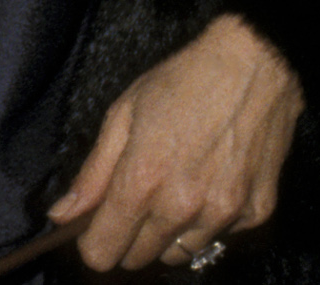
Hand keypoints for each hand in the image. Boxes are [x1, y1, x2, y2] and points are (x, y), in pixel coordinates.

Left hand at [49, 14, 304, 271]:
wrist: (257, 60)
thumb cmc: (186, 80)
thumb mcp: (125, 112)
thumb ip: (93, 172)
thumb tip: (62, 215)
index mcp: (142, 180)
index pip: (103, 253)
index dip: (94, 243)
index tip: (99, 227)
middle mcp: (182, 206)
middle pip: (139, 259)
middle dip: (131, 236)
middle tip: (141, 200)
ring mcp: (222, 213)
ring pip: (179, 254)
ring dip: (171, 234)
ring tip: (179, 191)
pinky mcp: (256, 211)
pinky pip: (222, 238)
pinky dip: (212, 221)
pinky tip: (213, 184)